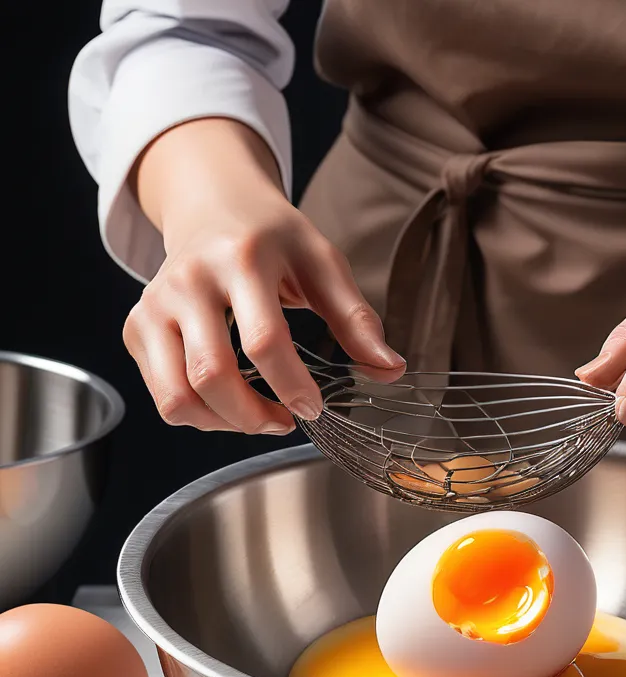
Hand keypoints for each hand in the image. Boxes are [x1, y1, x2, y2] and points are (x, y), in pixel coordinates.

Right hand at [124, 119, 403, 433]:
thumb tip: (391, 370)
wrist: (212, 205)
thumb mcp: (323, 263)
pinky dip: (199, 416)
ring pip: (177, 397)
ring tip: (260, 417)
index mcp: (240, 259)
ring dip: (225, 424)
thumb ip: (356, 318)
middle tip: (287, 420)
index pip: (263, 341)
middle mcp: (187, 280)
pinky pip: (163, 397)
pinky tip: (230, 403)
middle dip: (255, 416)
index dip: (293, 387)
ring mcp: (153, 305)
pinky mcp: (136, 327)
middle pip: (211, 375)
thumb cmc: (274, 238)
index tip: (315, 407)